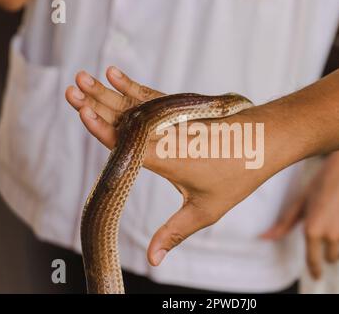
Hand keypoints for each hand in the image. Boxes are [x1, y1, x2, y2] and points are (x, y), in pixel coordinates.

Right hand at [65, 67, 285, 265]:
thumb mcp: (205, 210)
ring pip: (135, 103)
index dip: (101, 127)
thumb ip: (173, 233)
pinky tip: (118, 77)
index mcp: (166, 157)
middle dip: (95, 104)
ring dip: (108, 91)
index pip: (125, 142)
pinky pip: (152, 97)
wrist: (267, 140)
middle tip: (71, 89)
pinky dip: (133, 87)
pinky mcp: (182, 112)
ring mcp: (174, 120)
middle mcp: (167, 134)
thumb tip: (152, 261)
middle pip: (124, 117)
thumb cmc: (239, 175)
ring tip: (86, 77)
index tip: (81, 111)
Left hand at [261, 150, 338, 278]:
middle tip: (327, 237)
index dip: (315, 270)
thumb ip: (283, 224)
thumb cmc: (323, 182)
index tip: (316, 275)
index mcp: (313, 229)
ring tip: (338, 232)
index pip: (313, 260)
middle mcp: (332, 234)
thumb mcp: (300, 202)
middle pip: (330, 259)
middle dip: (327, 253)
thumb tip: (263, 237)